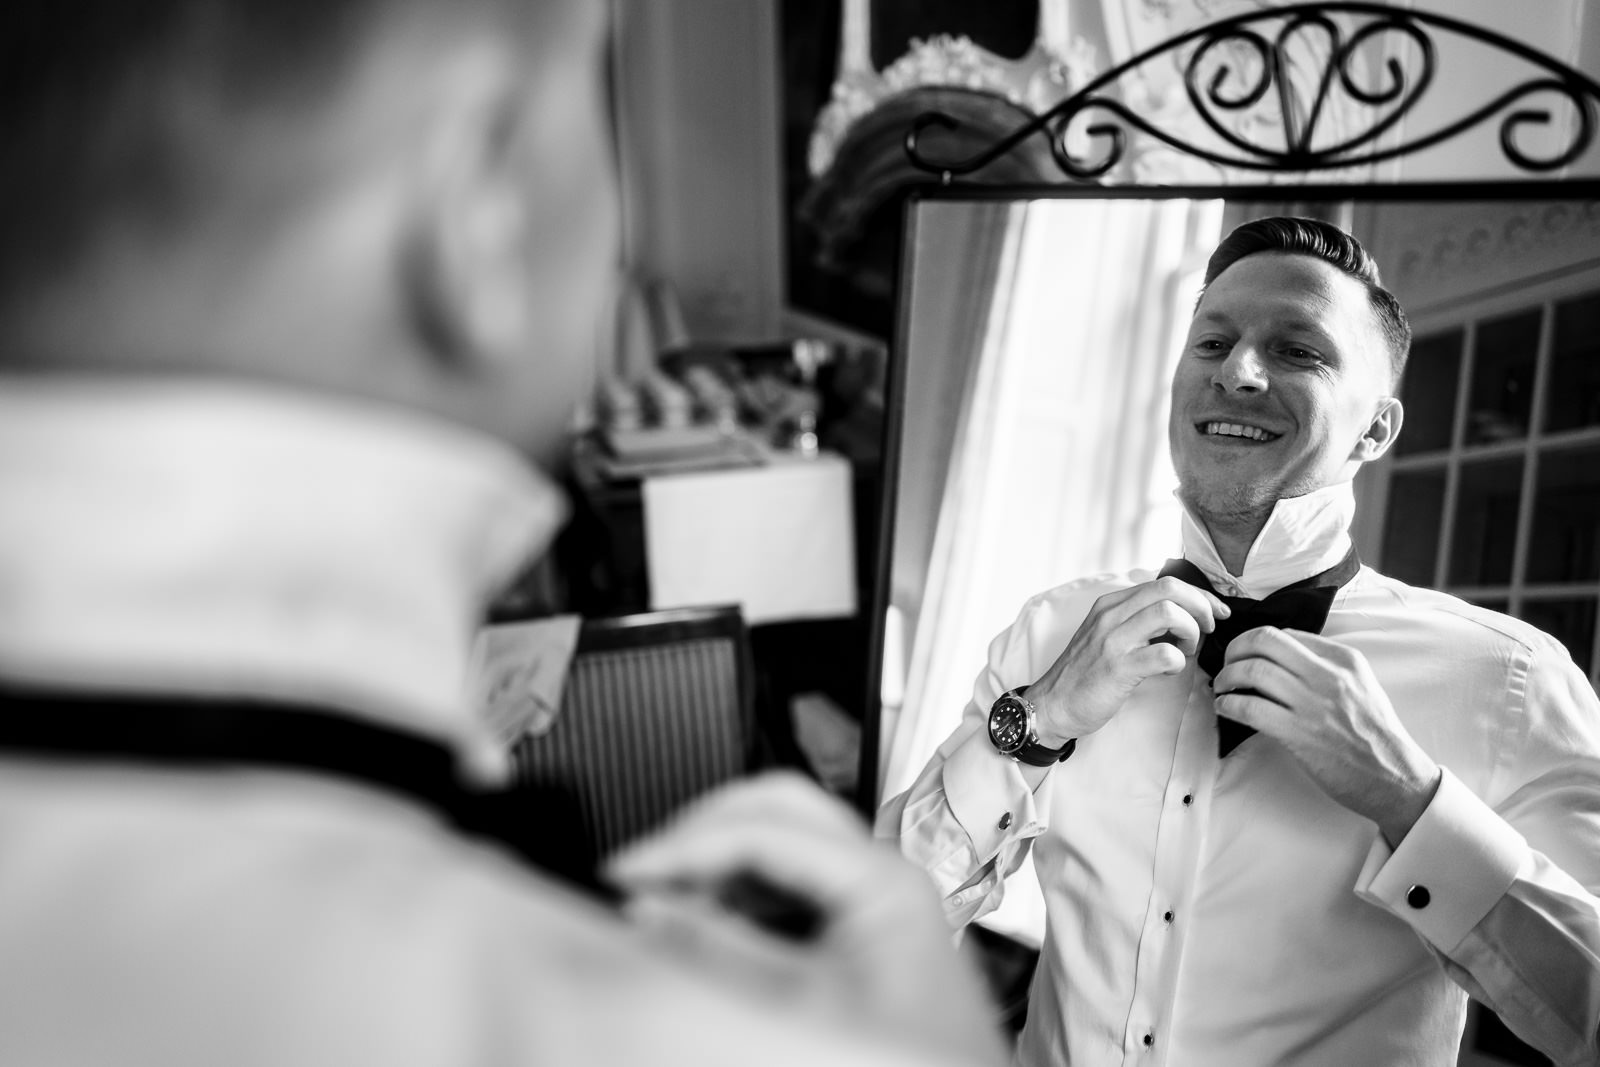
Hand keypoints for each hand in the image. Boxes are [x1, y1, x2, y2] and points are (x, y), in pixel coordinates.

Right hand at [604, 772, 1006, 1066]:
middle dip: (702, 833)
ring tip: (665, 902)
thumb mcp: (796, 1007)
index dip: (682, 845)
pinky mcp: (865, 927)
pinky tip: (706, 924)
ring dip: (719, 865)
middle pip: (777, 809)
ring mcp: (878, 897)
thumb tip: (652, 907)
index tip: (625, 870)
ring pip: (782, 842)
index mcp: (882, 878)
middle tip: (642, 870)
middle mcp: (886, 873)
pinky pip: (793, 885)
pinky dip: (742, 896)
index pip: (762, 827)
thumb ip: (719, 950)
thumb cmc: (906, 1064)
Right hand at [1028, 576, 1230, 744]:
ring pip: (1169, 613)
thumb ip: (1137, 622)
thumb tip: (1183, 617)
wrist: (1053, 705)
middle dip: (1200, 606)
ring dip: (1191, 631)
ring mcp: (1113, 641)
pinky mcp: (1118, 668)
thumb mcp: (1107, 635)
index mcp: (1110, 605)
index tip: (1214, 611)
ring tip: (1187, 649)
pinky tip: (1170, 669)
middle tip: (1208, 628)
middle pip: (1169, 589)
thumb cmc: (1085, 674)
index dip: (1198, 595)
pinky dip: (1178, 661)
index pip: (1164, 583)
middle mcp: (1110, 616)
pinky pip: (1164, 653)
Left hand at [1213, 628, 1441, 845]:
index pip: (1286, 634)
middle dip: (1235, 649)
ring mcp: (1313, 704)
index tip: (1245, 656)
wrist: (1395, 776)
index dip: (1256, 642)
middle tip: (1226, 664)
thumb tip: (1279, 656)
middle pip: (1264, 641)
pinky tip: (1226, 708)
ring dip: (1226, 678)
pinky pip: (1250, 708)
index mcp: (1344, 659)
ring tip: (1222, 688)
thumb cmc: (1373, 734)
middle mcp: (1328, 675)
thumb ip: (1325, 666)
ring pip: (1252, 671)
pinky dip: (1229, 705)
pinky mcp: (1299, 733)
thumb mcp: (1359, 685)